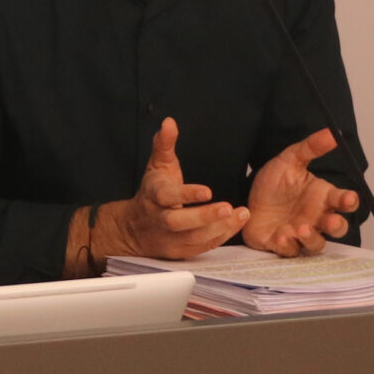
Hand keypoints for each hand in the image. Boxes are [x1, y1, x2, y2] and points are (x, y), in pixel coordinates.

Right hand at [100, 119, 245, 259]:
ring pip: (194, 238)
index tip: (207, 191)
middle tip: (228, 208)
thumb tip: (169, 122)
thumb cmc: (152, 193)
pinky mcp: (179, 251)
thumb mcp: (157, 165)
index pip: (168, 196)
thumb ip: (164, 144)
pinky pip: (200, 248)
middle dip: (205, 217)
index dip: (187, 195)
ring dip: (219, 228)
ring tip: (240, 215)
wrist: (133, 229)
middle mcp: (160, 219)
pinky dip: (219, 238)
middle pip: (180, 222)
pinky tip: (234, 225)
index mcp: (154, 196)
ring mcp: (169, 238)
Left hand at [239, 130, 360, 256]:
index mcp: (322, 197)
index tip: (349, 198)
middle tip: (330, 220)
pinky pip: (290, 251)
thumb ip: (311, 147)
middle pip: (337, 228)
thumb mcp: (290, 159)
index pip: (344, 201)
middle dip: (336, 226)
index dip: (349, 201)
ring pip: (316, 244)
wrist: (248, 195)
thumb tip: (332, 133)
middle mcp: (315, 218)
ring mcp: (300, 234)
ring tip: (301, 228)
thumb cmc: (276, 182)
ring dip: (312, 238)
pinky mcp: (281, 245)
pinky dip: (288, 247)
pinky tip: (281, 237)